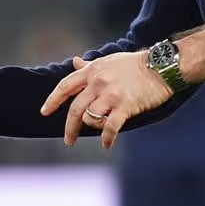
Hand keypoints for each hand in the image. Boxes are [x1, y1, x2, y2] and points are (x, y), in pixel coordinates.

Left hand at [40, 51, 172, 149]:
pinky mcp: (125, 106)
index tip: (44, 112)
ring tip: (101, 129)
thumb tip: (75, 62)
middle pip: (75, 108)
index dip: (52, 100)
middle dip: (69, 127)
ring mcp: (111, 95)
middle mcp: (98, 83)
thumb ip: (89, 65)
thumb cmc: (134, 64)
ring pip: (90, 118)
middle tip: (68, 140)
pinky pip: (110, 127)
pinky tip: (107, 144)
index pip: (65, 86)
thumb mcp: (108, 61)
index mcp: (92, 71)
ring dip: (92, 127)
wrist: (160, 66)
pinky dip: (107, 138)